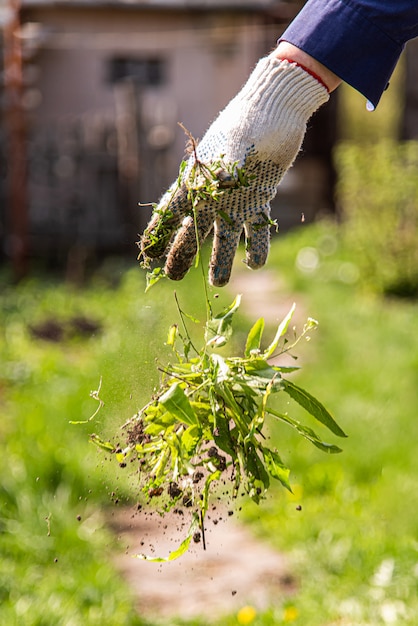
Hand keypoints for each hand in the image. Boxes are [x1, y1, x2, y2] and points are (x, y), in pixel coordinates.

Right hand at [140, 53, 328, 286]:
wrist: (279, 107)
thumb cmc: (253, 121)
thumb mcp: (238, 143)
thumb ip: (226, 166)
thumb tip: (220, 185)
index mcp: (199, 179)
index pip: (171, 210)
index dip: (158, 232)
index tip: (148, 255)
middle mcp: (215, 193)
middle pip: (193, 229)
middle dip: (182, 253)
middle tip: (173, 276)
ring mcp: (237, 197)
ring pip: (225, 234)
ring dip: (221, 258)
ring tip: (221, 283)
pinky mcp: (260, 196)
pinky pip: (257, 227)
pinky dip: (257, 244)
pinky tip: (257, 262)